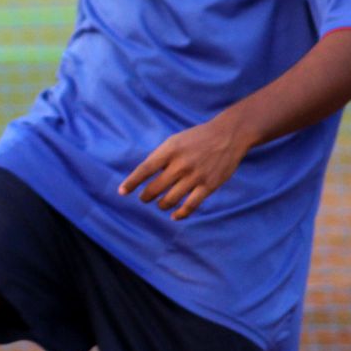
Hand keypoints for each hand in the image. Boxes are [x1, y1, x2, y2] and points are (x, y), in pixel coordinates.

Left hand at [117, 115, 251, 220]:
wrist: (228, 135)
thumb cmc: (197, 138)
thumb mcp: (175, 140)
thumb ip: (161, 157)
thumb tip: (143, 177)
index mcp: (170, 150)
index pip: (145, 169)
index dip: (132, 182)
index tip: (122, 192)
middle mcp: (181, 164)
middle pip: (155, 188)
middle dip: (146, 197)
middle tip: (144, 198)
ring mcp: (195, 176)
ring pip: (170, 200)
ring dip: (161, 205)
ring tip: (160, 204)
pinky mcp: (209, 186)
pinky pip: (190, 206)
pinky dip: (180, 214)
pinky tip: (174, 215)